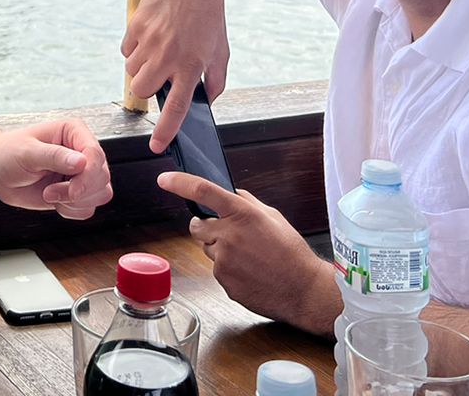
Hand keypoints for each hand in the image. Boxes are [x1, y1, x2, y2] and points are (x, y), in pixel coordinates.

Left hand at [0, 119, 112, 219]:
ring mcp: (80, 172)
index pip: (95, 154)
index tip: (71, 190)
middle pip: (102, 176)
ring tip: (51, 194)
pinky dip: (73, 210)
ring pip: (100, 193)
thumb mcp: (27, 152)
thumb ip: (54, 156)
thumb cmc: (7, 153)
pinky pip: (89, 207)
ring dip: (76, 201)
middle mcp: (81, 151)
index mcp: (73, 132)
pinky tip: (55, 201)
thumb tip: (81, 162)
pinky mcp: (76, 191)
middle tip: (52, 192)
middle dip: (79, 191)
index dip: (88, 176)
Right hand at [122, 0, 230, 151]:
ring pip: (132, 71)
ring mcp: (150, 40)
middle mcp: (169, 55)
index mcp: (192, 65)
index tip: (156, 146)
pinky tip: (150, 35)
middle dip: (147, 89)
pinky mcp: (136, 25)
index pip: (176, 108)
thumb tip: (205, 102)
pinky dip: (135, 49)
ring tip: (158, 50)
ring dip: (141, 68)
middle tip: (159, 76)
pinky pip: (126, 50)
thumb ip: (216, 81)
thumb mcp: (222, 50)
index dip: (165, 130)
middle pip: (143, 91)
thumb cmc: (210, 14)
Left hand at [158, 172, 337, 333]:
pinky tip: (248, 272)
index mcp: (242, 214)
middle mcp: (229, 235)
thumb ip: (247, 203)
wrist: (303, 290)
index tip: (165, 179)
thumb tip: (230, 193)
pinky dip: (227, 269)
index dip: (180, 183)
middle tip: (226, 233)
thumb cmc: (291, 252)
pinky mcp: (223, 281)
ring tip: (246, 257)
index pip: (203, 191)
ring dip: (219, 250)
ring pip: (207, 249)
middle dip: (205, 227)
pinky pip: (216, 269)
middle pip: (196, 226)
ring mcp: (224, 260)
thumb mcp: (272, 217)